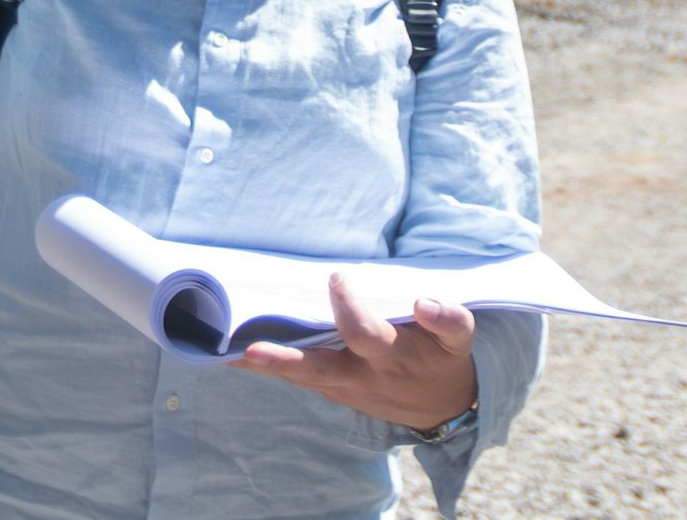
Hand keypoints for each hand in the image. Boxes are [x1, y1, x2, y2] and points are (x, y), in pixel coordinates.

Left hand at [229, 273, 477, 432]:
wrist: (443, 408)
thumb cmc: (444, 360)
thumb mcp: (459, 341)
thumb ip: (448, 321)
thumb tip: (423, 303)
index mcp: (392, 358)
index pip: (364, 333)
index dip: (349, 308)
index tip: (335, 278)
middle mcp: (363, 377)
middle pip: (318, 370)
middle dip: (284, 360)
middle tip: (249, 350)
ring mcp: (345, 388)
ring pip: (301, 378)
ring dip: (266, 366)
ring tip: (227, 353)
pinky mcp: (335, 391)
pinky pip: (300, 380)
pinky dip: (271, 369)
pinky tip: (237, 357)